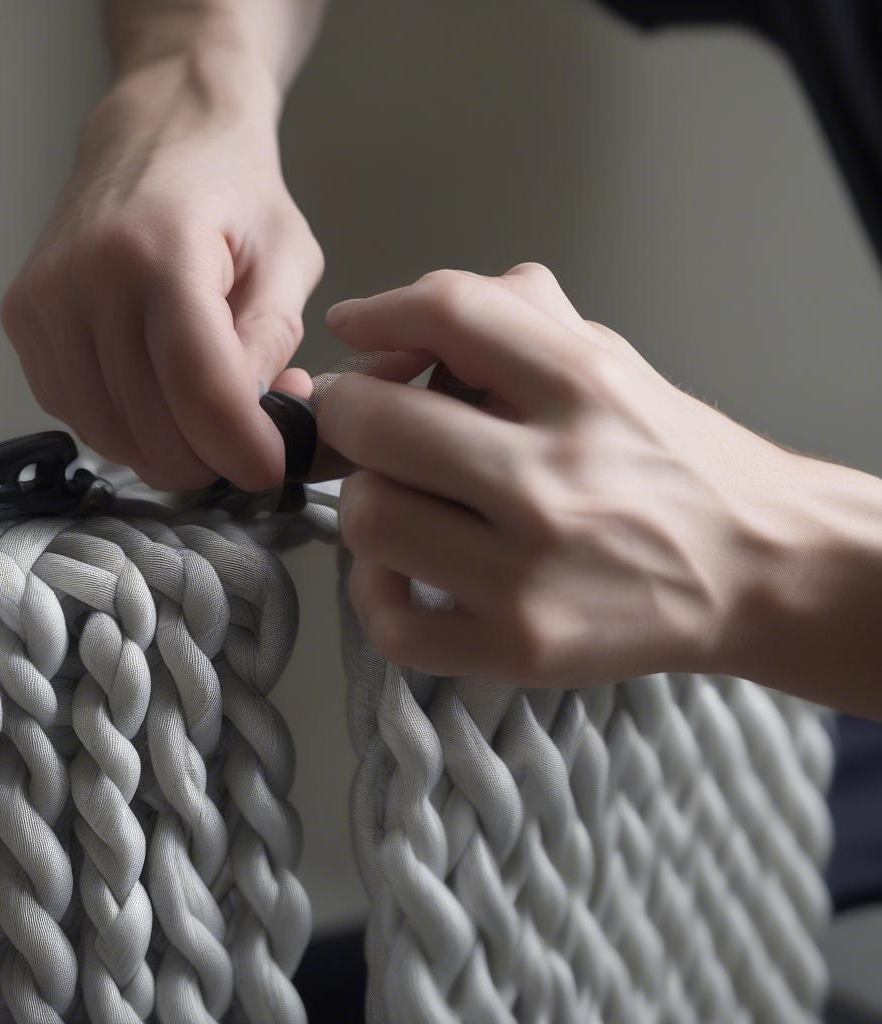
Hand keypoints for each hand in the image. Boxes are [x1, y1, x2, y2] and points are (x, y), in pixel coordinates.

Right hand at [1, 55, 322, 491]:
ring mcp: (41, 303)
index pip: (199, 389)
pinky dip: (129, 428)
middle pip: (152, 428)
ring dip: (171, 448)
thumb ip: (273, 340)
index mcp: (160, 253)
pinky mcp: (20, 320)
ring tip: (212, 407)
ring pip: (111, 436)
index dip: (243, 447)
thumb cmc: (234, 191)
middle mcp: (85, 280)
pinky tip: (163, 395)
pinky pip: (79, 415)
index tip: (275, 466)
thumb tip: (257, 418)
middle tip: (253, 430)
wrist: (154, 132)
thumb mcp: (287, 257)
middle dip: (213, 457)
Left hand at [317, 263, 806, 687]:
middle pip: (375, 423)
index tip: (353, 325)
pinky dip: (376, 592)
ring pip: (371, 519)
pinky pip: (390, 624)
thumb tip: (398, 316)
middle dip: (350, 411)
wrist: (755, 567)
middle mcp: (556, 478)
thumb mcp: (612, 360)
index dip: (380, 310)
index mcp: (584, 386)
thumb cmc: (670, 456)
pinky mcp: (520, 649)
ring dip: (367, 500)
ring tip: (402, 499)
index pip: (451, 313)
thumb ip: (518, 315)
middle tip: (366, 423)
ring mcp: (533, 574)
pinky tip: (407, 569)